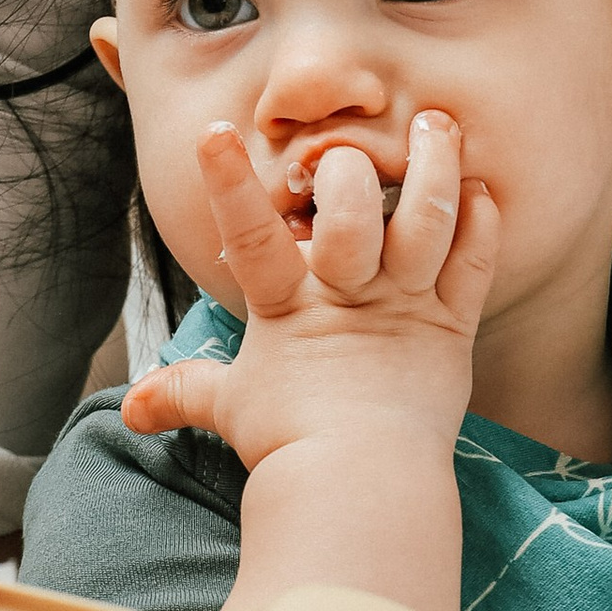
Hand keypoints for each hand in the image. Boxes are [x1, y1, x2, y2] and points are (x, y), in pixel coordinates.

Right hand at [120, 113, 497, 469]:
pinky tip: (481, 190)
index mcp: (287, 308)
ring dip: (434, 166)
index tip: (214, 131)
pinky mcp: (451, 327)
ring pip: (425, 219)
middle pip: (351, 212)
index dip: (229, 184)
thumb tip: (130, 408)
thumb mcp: (231, 409)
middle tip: (350, 154)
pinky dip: (480, 223)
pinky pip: (472, 263)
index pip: (250, 235)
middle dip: (349, 172)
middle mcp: (348, 295)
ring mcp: (404, 305)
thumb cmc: (291, 445)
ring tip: (440, 124)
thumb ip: (185, 392)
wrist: (362, 486)